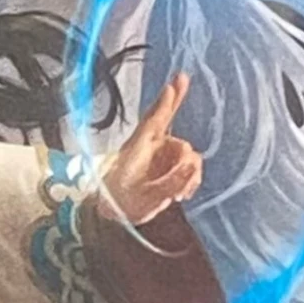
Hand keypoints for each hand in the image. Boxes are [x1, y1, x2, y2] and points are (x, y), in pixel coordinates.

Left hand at [99, 72, 202, 227]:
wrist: (112, 219)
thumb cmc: (120, 205)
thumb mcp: (144, 197)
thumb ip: (168, 182)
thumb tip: (191, 167)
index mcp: (137, 149)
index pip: (154, 121)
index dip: (165, 103)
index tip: (175, 83)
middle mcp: (150, 148)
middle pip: (172, 129)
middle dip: (178, 117)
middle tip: (182, 88)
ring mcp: (159, 157)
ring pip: (186, 155)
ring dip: (187, 174)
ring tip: (176, 195)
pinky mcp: (166, 169)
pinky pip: (188, 168)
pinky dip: (189, 179)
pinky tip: (181, 196)